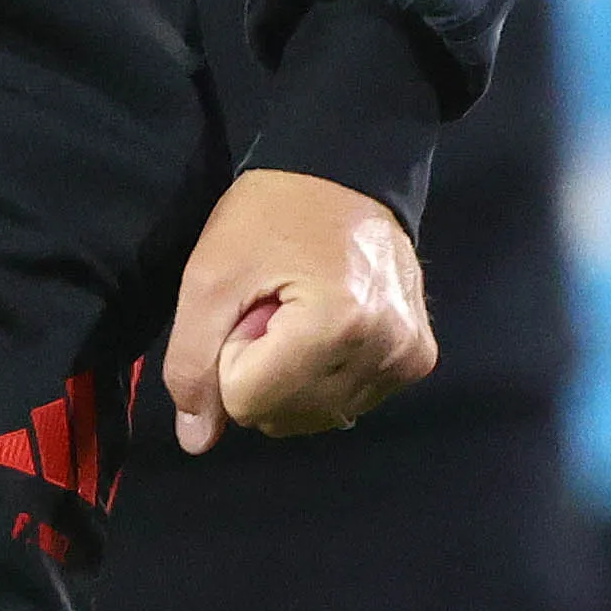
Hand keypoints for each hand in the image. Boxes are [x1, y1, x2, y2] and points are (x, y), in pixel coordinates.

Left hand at [161, 168, 433, 450]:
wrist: (345, 168)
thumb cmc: (272, 212)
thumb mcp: (210, 275)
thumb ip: (191, 361)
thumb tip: (196, 442)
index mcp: (338, 325)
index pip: (248, 401)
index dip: (233, 353)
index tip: (251, 304)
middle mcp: (386, 351)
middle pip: (284, 417)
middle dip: (263, 370)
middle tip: (275, 307)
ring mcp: (408, 358)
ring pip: (315, 417)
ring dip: (293, 377)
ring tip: (303, 313)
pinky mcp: (418, 359)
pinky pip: (349, 402)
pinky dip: (325, 376)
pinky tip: (330, 327)